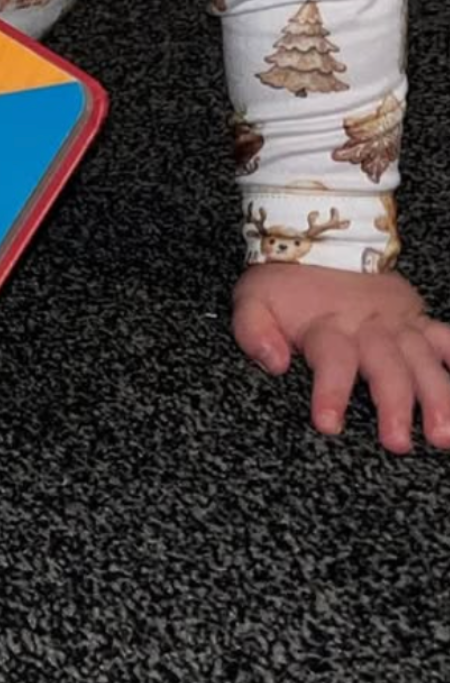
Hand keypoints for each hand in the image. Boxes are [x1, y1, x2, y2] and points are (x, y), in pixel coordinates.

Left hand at [232, 262, 449, 451]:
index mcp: (327, 326)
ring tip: (443, 435)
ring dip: (438, 397)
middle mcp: (368, 327)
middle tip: (397, 442)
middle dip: (394, 405)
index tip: (328, 424)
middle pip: (386, 367)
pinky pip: (449, 340)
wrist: (318, 240)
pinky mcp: (418, 321)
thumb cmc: (285, 283)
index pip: (331, 360)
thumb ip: (254, 332)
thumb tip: (274, 363)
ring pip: (424, 361)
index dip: (330, 391)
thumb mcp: (252, 300)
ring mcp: (398, 325)